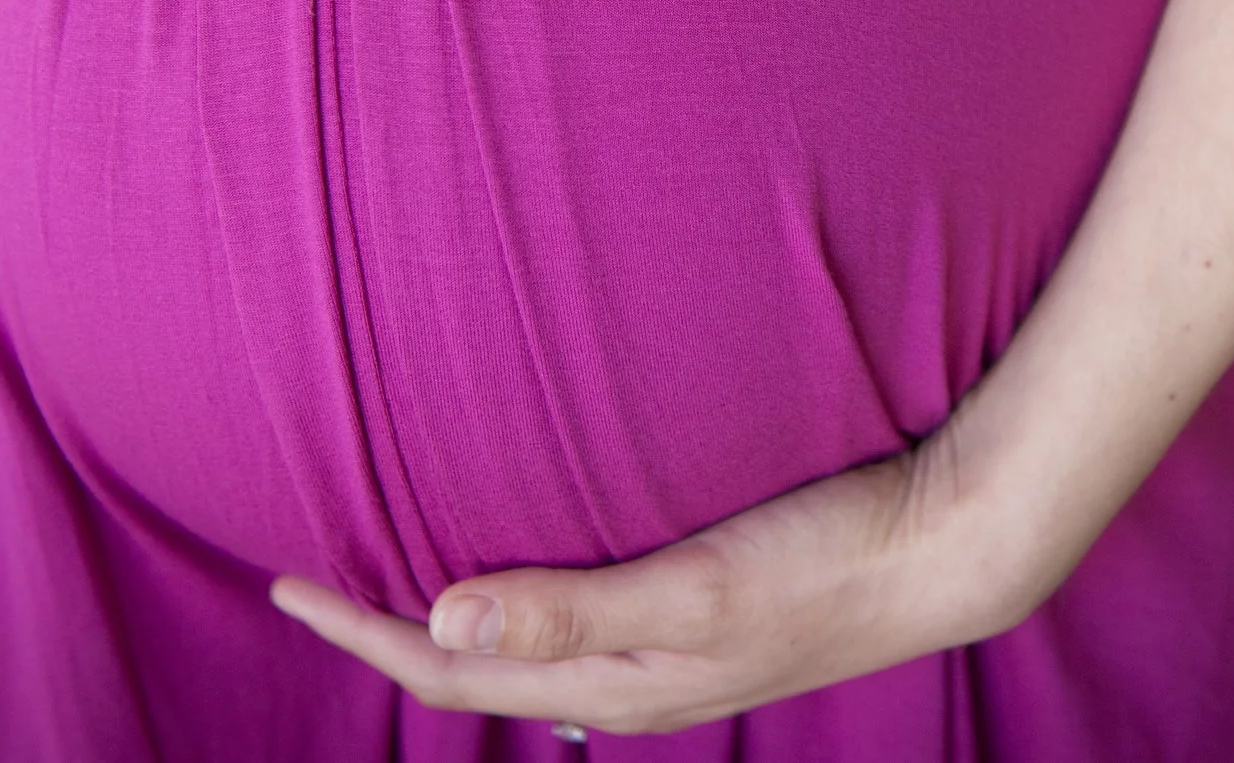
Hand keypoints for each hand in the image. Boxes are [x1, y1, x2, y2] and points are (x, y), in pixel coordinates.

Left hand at [267, 417, 1075, 735]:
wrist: (946, 547)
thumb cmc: (828, 560)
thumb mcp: (696, 586)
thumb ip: (573, 610)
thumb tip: (444, 624)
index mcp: (618, 686)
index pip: (452, 670)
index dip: (362, 631)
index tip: (286, 587)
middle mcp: (631, 681)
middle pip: (478, 666)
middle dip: (392, 629)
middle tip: (317, 578)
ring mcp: (668, 652)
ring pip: (528, 643)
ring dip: (455, 612)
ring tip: (398, 563)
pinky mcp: (702, 613)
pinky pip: (581, 614)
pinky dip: (525, 590)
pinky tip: (526, 550)